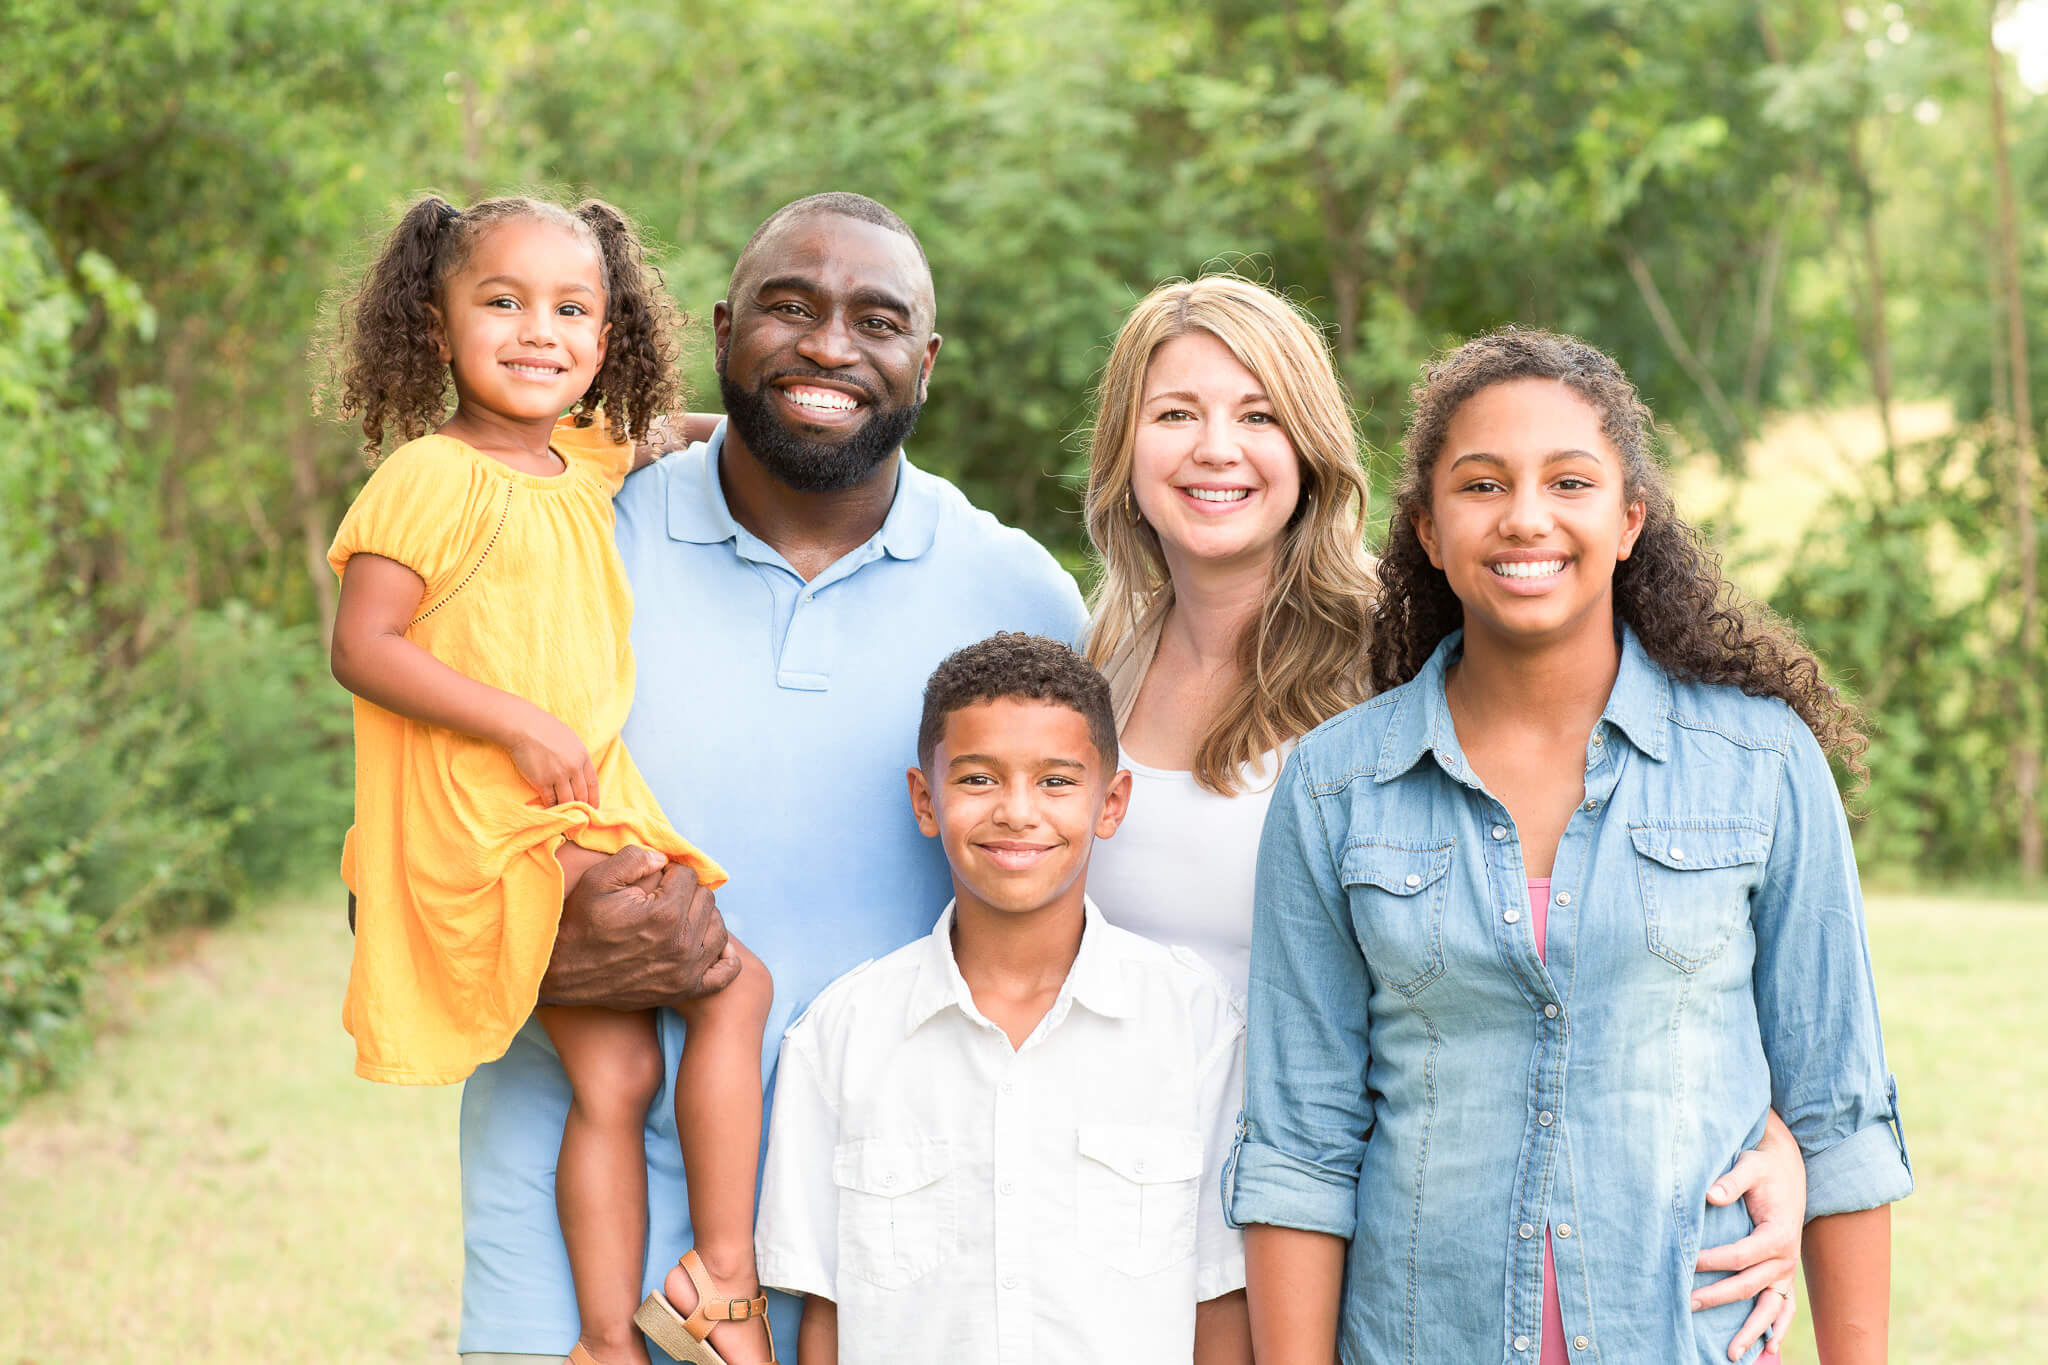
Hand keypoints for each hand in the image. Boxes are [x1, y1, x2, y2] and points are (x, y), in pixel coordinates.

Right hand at [507, 707, 599, 808]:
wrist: (525, 727)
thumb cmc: (546, 729)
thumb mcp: (571, 740)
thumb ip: (577, 756)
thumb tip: (579, 772)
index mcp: (583, 756)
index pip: (593, 783)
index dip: (594, 798)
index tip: (593, 807)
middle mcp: (573, 768)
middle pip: (582, 795)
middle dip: (582, 807)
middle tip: (579, 815)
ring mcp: (558, 776)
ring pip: (568, 800)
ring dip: (566, 808)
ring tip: (565, 814)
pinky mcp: (542, 782)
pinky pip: (550, 800)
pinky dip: (551, 806)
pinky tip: (550, 808)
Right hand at [538, 847, 739, 1009]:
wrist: (562, 972)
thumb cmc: (580, 923)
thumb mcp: (597, 880)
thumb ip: (634, 858)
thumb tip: (664, 858)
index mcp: (664, 912)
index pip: (689, 875)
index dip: (669, 873)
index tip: (651, 882)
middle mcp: (681, 943)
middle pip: (706, 899)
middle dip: (686, 893)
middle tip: (661, 898)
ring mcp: (686, 970)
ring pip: (719, 928)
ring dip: (703, 918)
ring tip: (679, 917)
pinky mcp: (684, 989)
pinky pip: (726, 973)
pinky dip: (725, 957)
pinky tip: (708, 944)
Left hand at [1695, 1109, 1805, 1359]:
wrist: (1788, 1168)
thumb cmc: (1763, 1167)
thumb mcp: (1749, 1165)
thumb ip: (1731, 1181)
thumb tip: (1709, 1194)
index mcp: (1779, 1235)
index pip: (1739, 1256)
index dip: (1711, 1261)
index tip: (1684, 1262)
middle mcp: (1787, 1259)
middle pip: (1749, 1286)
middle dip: (1718, 1298)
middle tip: (1687, 1305)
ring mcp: (1787, 1271)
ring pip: (1770, 1308)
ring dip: (1752, 1331)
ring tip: (1732, 1354)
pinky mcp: (1784, 1275)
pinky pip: (1785, 1308)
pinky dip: (1778, 1329)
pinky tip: (1768, 1349)